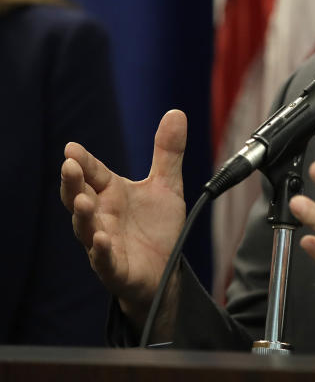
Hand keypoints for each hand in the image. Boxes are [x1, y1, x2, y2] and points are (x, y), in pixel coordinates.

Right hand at [60, 109, 187, 329]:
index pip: (93, 174)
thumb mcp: (166, 186)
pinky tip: (101, 240)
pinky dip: (101, 250)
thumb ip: (168, 152)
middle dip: (73, 183)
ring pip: (86, 228)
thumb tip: (176, 112)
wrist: (165, 270)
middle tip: (69, 166)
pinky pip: (104, 259)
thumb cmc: (156, 227)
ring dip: (83, 215)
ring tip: (84, 201)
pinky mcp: (114, 267)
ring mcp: (104, 242)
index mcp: (111, 194)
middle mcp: (102, 216)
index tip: (72, 148)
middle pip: (80, 197)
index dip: (82, 161)